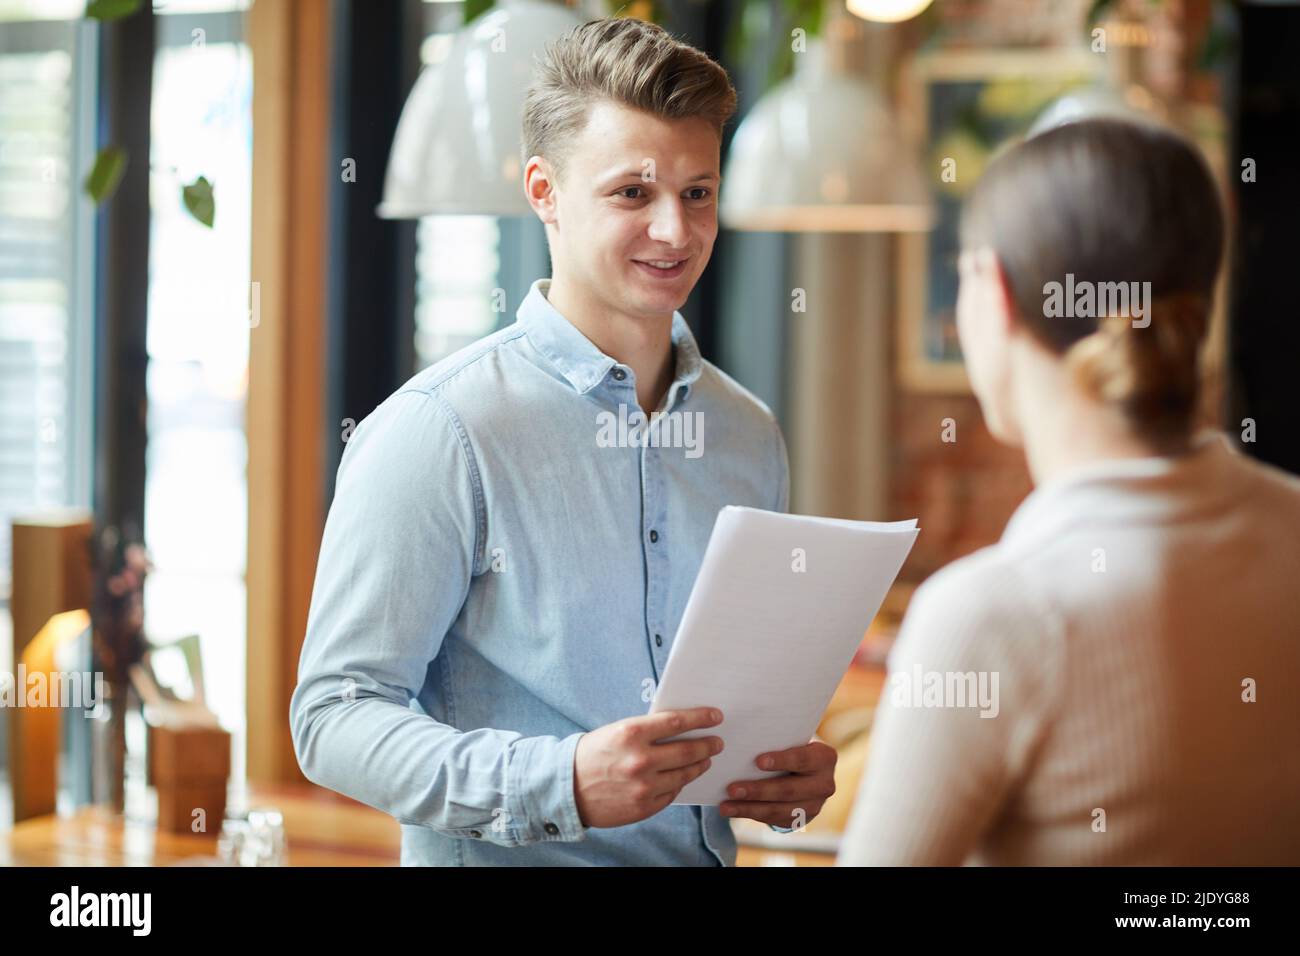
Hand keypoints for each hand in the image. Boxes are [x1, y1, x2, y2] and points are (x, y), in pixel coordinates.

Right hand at [574, 707, 724, 828]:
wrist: (567, 787)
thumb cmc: (594, 754)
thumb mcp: (618, 731)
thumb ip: (648, 731)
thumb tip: (682, 728)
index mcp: (631, 733)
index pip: (677, 722)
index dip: (700, 718)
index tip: (716, 716)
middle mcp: (640, 760)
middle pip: (687, 751)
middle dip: (708, 745)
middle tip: (717, 742)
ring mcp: (643, 786)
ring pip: (684, 774)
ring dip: (699, 765)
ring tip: (705, 759)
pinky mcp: (643, 807)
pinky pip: (672, 793)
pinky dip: (679, 784)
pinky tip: (683, 777)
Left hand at [719, 738, 836, 829]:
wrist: (807, 770)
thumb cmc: (792, 746)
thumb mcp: (792, 739)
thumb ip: (777, 739)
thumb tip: (743, 736)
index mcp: (824, 758)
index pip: (802, 759)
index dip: (781, 761)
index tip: (758, 761)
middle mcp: (824, 784)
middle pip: (788, 790)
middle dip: (758, 791)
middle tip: (732, 788)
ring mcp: (814, 806)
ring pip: (778, 810)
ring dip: (749, 808)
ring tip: (725, 806)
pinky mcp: (800, 819)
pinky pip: (773, 819)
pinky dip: (750, 814)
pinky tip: (731, 809)